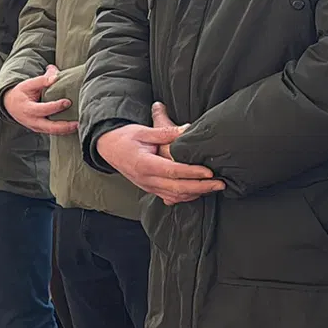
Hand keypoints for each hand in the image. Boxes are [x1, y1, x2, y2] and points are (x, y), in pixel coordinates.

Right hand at [3, 65, 78, 134]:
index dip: (56, 106)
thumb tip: (56, 76)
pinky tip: (73, 127)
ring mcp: (36, 127)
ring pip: (52, 132)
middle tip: (77, 123)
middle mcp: (32, 121)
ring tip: (78, 125)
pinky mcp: (40, 130)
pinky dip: (63, 130)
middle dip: (64, 126)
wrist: (10, 105)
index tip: (68, 102)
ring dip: (66, 130)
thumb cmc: (21, 93)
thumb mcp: (28, 84)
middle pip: (50, 127)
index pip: (43, 109)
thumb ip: (42, 80)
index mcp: (27, 109)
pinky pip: (52, 132)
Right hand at [96, 104, 224, 205]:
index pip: (172, 171)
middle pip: (177, 188)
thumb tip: (187, 129)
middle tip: (220, 184)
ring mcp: (147, 186)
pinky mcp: (149, 188)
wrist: (107, 148)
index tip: (209, 172)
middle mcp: (146, 179)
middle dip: (201, 187)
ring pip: (175, 196)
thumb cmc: (124, 137)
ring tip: (214, 189)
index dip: (192, 172)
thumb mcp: (142, 131)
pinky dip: (185, 197)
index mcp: (144, 164)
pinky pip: (170, 197)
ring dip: (196, 193)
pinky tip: (198, 193)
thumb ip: (165, 132)